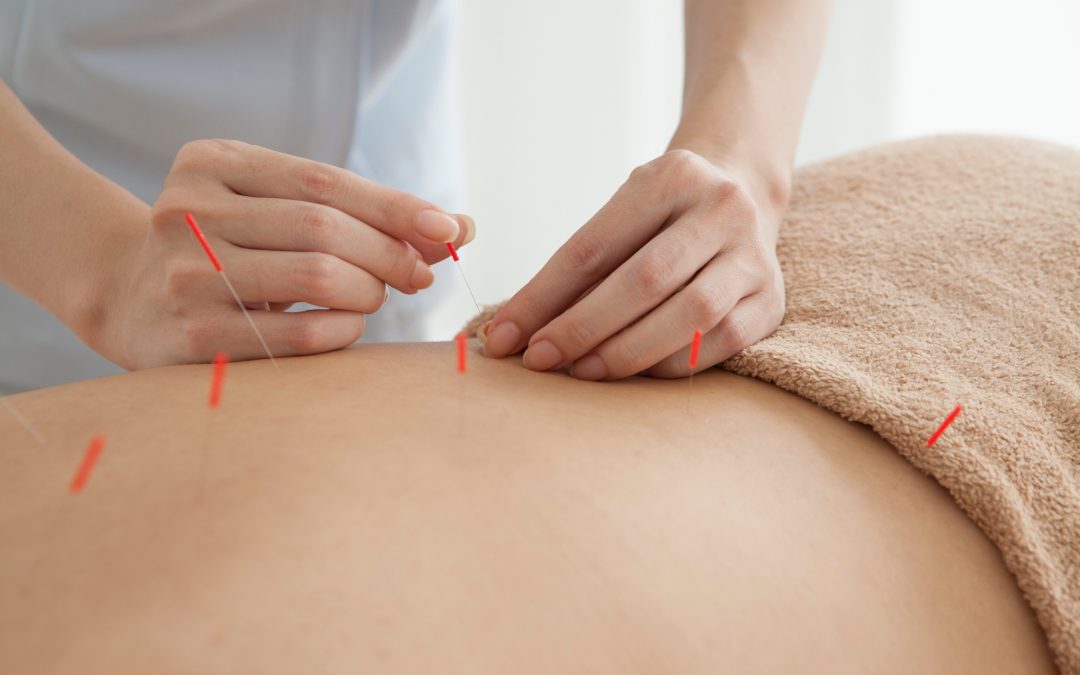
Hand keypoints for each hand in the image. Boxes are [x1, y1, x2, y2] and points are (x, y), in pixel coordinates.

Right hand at [99, 139, 474, 368]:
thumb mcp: (275, 209)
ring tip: (376, 297)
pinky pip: (298, 334)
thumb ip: (359, 212)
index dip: (395, 206)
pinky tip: (348, 325)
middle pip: (323, 227)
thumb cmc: (228, 247)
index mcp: (212, 162)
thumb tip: (460, 228)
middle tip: (418, 274)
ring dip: (369, 291)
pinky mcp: (192, 336)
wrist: (128, 297)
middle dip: (389, 253)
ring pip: (316, 276)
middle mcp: (188, 210)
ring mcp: (186, 274)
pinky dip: (343, 330)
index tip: (447, 229)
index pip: (324, 180)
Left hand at [480, 149, 784, 379]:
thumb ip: (580, 267)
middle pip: (643, 280)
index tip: (504, 335)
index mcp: (672, 177)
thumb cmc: (660, 216)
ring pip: (689, 315)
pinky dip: (670, 363)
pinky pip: (720, 342)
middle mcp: (722, 208)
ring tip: (582, 372)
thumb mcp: (623, 214)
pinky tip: (634, 374)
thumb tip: (518, 330)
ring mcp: (754, 254)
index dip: (543, 296)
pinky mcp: (771, 299)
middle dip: (582, 327)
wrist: (742, 193)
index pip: (594, 246)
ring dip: (627, 351)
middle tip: (538, 361)